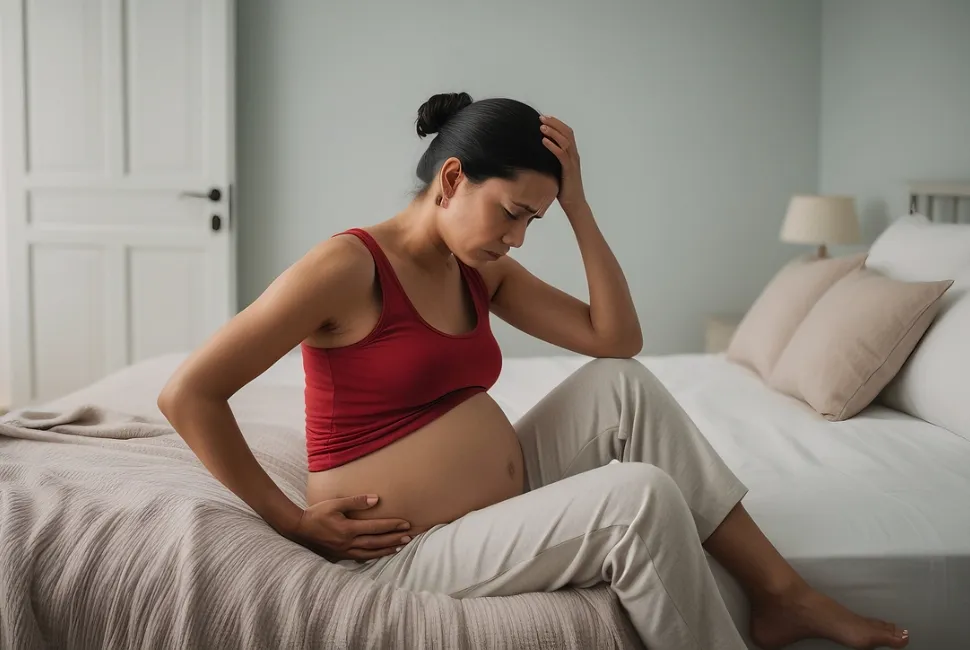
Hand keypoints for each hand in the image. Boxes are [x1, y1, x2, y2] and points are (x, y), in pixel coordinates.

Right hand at [290, 494, 411, 561]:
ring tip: (399, 548)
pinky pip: (360, 558)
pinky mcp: (339, 556)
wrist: (298, 529)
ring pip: (370, 553)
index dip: (392, 526)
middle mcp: (348, 543)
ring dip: (386, 550)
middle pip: (376, 542)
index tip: (406, 524)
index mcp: (348, 529)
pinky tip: (379, 554)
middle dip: (394, 539)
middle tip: (409, 537)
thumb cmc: (316, 513)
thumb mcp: (335, 503)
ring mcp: (344, 551)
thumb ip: (356, 501)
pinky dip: (372, 556)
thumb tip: (376, 499)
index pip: (376, 527)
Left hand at [540, 115, 586, 212]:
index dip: (557, 124)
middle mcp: (574, 156)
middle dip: (554, 124)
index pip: (567, 133)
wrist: (574, 204)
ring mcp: (573, 163)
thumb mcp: (556, 172)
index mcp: (572, 155)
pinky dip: (553, 146)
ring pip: (565, 141)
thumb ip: (551, 162)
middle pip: (567, 133)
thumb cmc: (564, 190)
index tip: (545, 118)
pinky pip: (561, 155)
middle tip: (541, 118)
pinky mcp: (569, 170)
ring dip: (553, 132)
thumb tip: (538, 155)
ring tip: (541, 127)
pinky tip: (544, 141)